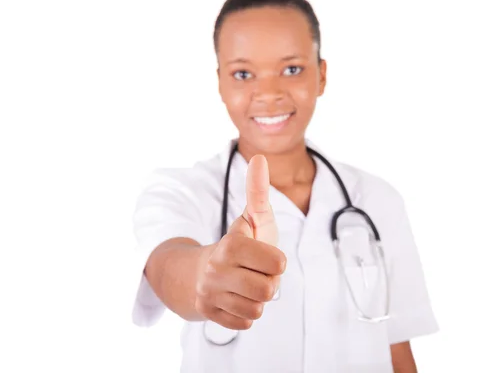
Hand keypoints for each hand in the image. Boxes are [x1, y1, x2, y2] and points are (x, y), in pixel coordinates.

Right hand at [195, 154, 285, 329]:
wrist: (201, 270)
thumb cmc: (239, 244)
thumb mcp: (252, 218)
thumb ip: (258, 191)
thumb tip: (260, 157)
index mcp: (231, 245)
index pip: (278, 264)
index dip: (276, 261)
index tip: (262, 255)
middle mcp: (216, 270)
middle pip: (269, 291)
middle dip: (268, 282)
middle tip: (254, 272)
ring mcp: (209, 293)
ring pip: (256, 310)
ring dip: (256, 299)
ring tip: (245, 285)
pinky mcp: (207, 313)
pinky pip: (244, 323)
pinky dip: (244, 313)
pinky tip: (235, 298)